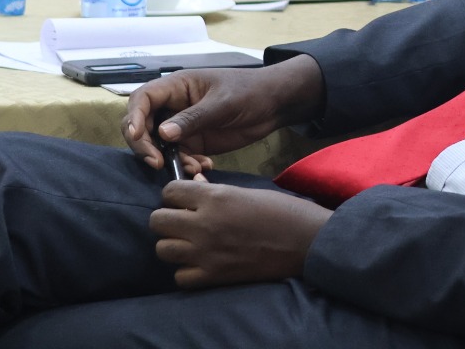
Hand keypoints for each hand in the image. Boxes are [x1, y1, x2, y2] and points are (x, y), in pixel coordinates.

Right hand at [122, 57, 324, 169]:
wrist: (274, 104)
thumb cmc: (250, 91)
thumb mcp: (223, 103)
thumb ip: (194, 118)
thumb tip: (161, 134)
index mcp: (176, 87)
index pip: (142, 99)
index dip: (133, 117)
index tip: (137, 136)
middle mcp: (173, 106)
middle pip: (142, 126)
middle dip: (145, 146)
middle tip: (158, 164)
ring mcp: (182, 126)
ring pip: (158, 146)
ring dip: (169, 160)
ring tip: (194, 168)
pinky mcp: (194, 142)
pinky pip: (179, 157)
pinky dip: (187, 165)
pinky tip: (205, 167)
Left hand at [151, 181, 331, 288]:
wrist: (307, 242)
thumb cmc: (284, 211)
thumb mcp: (249, 192)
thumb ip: (217, 192)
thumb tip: (194, 188)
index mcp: (216, 197)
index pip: (169, 191)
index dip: (175, 195)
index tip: (185, 200)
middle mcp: (204, 223)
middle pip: (157, 220)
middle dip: (168, 218)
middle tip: (185, 221)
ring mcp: (206, 252)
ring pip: (162, 248)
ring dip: (174, 245)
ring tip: (191, 243)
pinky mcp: (213, 276)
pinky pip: (179, 276)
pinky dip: (187, 271)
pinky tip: (201, 263)